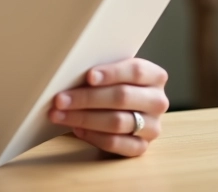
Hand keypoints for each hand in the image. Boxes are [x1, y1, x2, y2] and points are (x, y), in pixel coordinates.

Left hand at [48, 58, 167, 156]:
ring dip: (84, 118)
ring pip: (117, 122)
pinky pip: (116, 143)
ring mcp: (152, 126)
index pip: (136, 71)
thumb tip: (71, 72)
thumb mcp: (113, 73)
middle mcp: (157, 101)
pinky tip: (77, 129)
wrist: (125, 110)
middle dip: (87, 98)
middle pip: (122, 97)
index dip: (111, 73)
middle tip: (61, 99)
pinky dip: (93, 136)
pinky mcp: (142, 147)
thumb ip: (102, 71)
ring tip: (60, 114)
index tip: (88, 76)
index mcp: (155, 76)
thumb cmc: (114, 86)